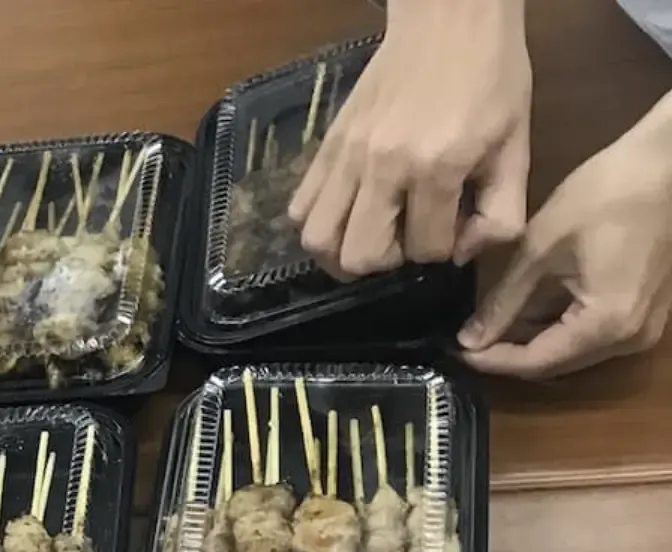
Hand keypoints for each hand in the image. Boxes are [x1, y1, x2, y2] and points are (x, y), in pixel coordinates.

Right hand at [288, 0, 531, 276]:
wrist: (450, 18)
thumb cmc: (492, 77)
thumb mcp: (517, 144)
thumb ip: (502, 212)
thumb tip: (461, 253)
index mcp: (438, 166)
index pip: (426, 249)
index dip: (444, 249)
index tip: (455, 222)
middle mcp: (384, 167)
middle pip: (360, 256)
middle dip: (387, 261)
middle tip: (405, 238)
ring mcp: (348, 156)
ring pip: (318, 241)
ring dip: (342, 251)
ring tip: (368, 235)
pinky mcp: (328, 146)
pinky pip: (299, 208)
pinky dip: (319, 223)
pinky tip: (346, 213)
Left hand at [460, 109, 671, 378]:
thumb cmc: (610, 192)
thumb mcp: (542, 248)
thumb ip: (503, 301)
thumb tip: (469, 339)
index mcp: (605, 326)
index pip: (534, 364)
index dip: (490, 360)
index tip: (455, 351)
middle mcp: (629, 339)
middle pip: (555, 363)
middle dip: (509, 353)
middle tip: (468, 338)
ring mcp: (643, 327)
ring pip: (573, 351)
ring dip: (531, 341)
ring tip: (491, 324)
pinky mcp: (647, 310)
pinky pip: (593, 333)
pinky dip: (558, 326)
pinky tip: (528, 310)